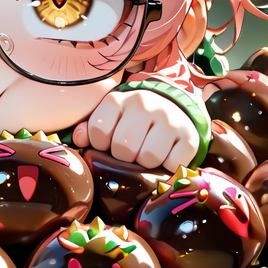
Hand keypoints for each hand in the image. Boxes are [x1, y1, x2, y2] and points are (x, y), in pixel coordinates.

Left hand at [75, 89, 197, 172]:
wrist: (171, 110)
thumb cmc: (131, 120)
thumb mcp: (109, 118)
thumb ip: (89, 128)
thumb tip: (78, 139)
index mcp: (118, 99)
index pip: (98, 130)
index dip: (101, 144)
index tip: (108, 142)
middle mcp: (145, 104)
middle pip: (123, 148)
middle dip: (123, 157)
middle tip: (129, 152)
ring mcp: (169, 119)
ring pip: (148, 158)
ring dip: (145, 164)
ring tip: (146, 154)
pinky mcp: (189, 137)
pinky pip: (172, 165)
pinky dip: (167, 168)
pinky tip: (165, 156)